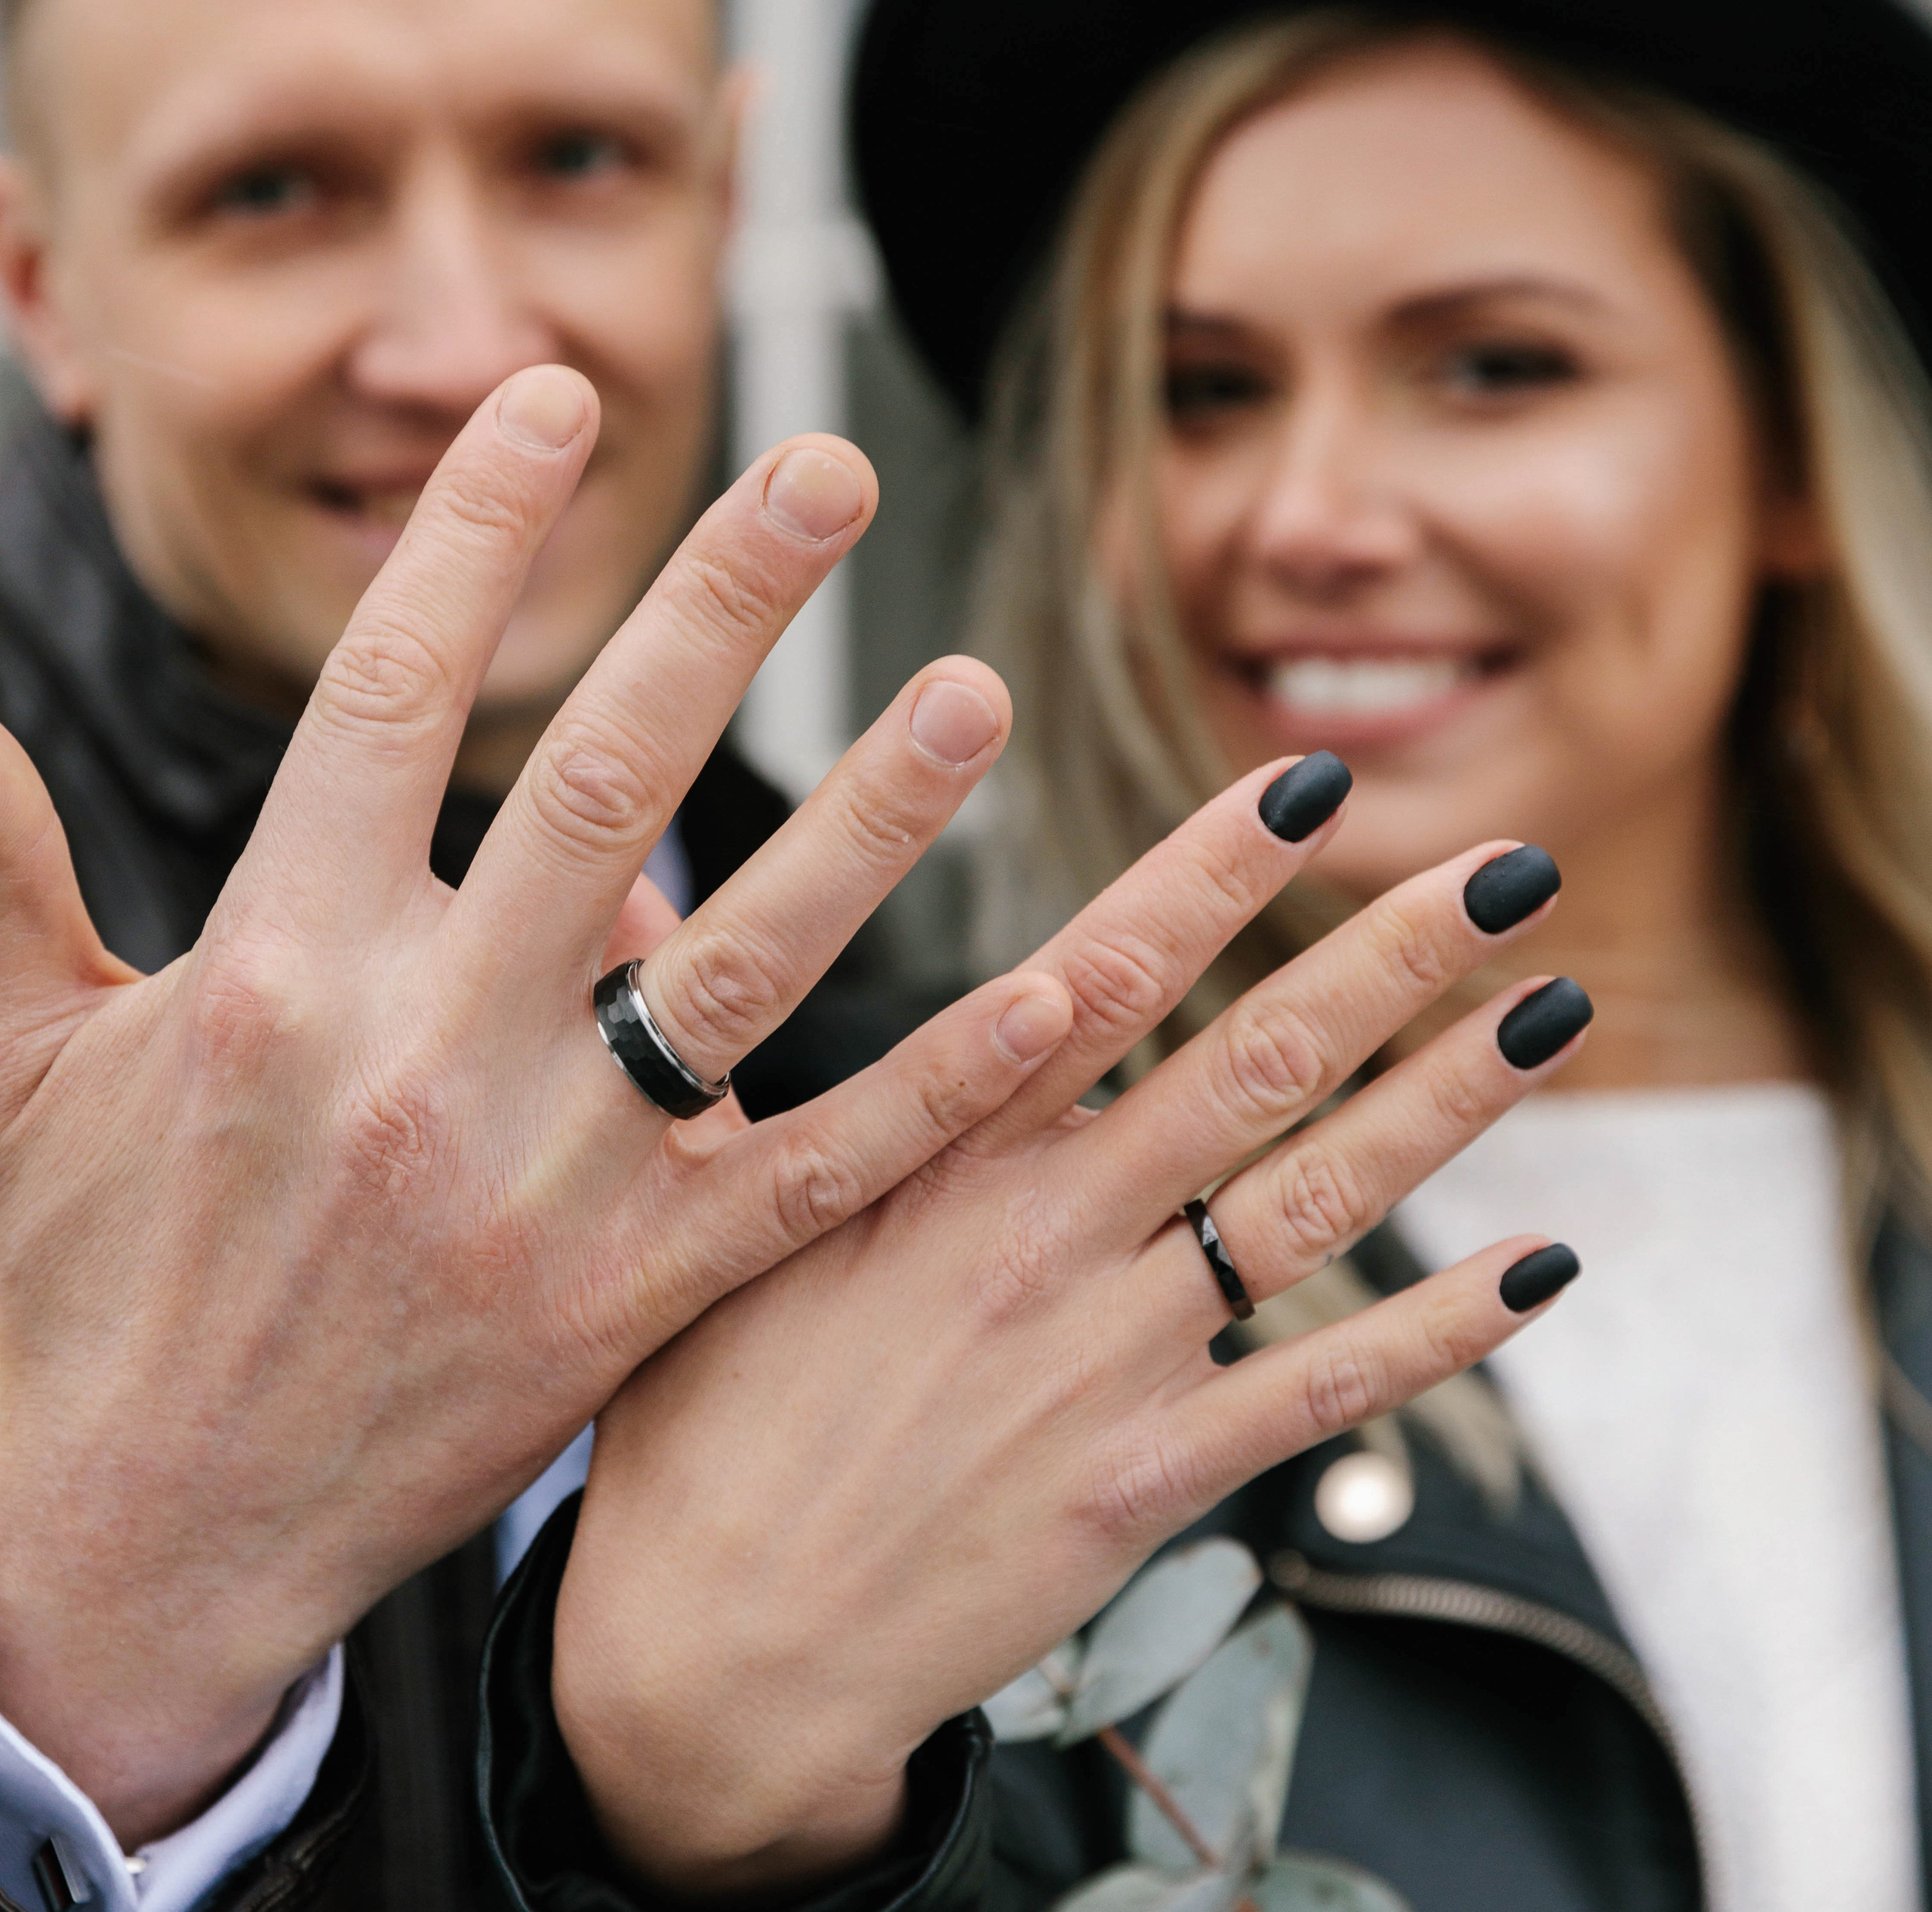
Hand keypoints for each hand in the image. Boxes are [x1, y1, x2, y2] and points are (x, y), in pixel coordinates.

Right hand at [0, 367, 1075, 1841]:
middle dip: (720, 609)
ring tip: (972, 692)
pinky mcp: (632, 1304)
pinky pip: (815, 1174)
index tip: (558, 405)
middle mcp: (422, 1054)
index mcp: (273, 965)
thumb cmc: (81, 1282)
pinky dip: (941, 1085)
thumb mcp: (20, 1063)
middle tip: (831, 467)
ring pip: (742, 967)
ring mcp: (543, 1185)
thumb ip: (5, 877)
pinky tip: (1054, 994)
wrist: (129, 1544)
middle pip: (599, 783)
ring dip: (873, 819)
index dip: (476, 535)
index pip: (387, 697)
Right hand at [553, 778, 1587, 1896]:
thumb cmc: (698, 1424)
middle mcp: (1040, 1233)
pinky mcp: (1142, 1479)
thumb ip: (715, 1073)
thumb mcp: (691, 1223)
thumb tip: (631, 924)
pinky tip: (1537, 1270)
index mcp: (934, 1153)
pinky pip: (1319, 1393)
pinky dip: (1438, 1332)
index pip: (1102, 973)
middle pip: (1248, 1063)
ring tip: (1553, 1012)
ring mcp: (1103, 1356)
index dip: (1213, 872)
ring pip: (1312, 1203)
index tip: (1306, 785)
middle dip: (1388, 955)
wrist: (707, 1654)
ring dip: (1446, 1103)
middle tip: (1502, 869)